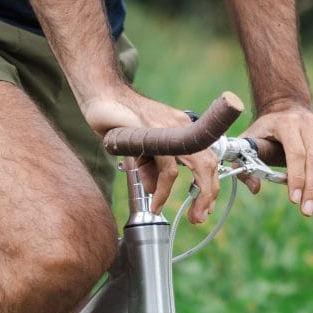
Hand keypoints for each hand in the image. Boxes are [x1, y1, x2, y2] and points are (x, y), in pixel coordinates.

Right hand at [80, 83, 217, 220]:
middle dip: (209, 194)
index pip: (207, 157)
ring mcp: (171, 128)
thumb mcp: (139, 149)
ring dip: (197, 196)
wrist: (101, 95)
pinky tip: (156, 202)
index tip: (205, 206)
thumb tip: (154, 189)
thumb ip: (150, 168)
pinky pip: (169, 167)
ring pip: (200, 165)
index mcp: (181, 129)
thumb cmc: (118, 118)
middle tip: (200, 217)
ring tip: (188, 216)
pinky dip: (165, 190)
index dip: (210, 183)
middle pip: (210, 163)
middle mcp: (182, 127)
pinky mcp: (157, 133)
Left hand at [246, 102, 312, 218]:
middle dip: (312, 189)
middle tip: (308, 212)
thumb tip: (255, 188)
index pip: (296, 153)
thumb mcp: (249, 140)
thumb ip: (245, 163)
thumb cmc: (266, 129)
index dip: (296, 177)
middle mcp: (309, 124)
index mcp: (287, 124)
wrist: (287, 106)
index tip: (294, 200)